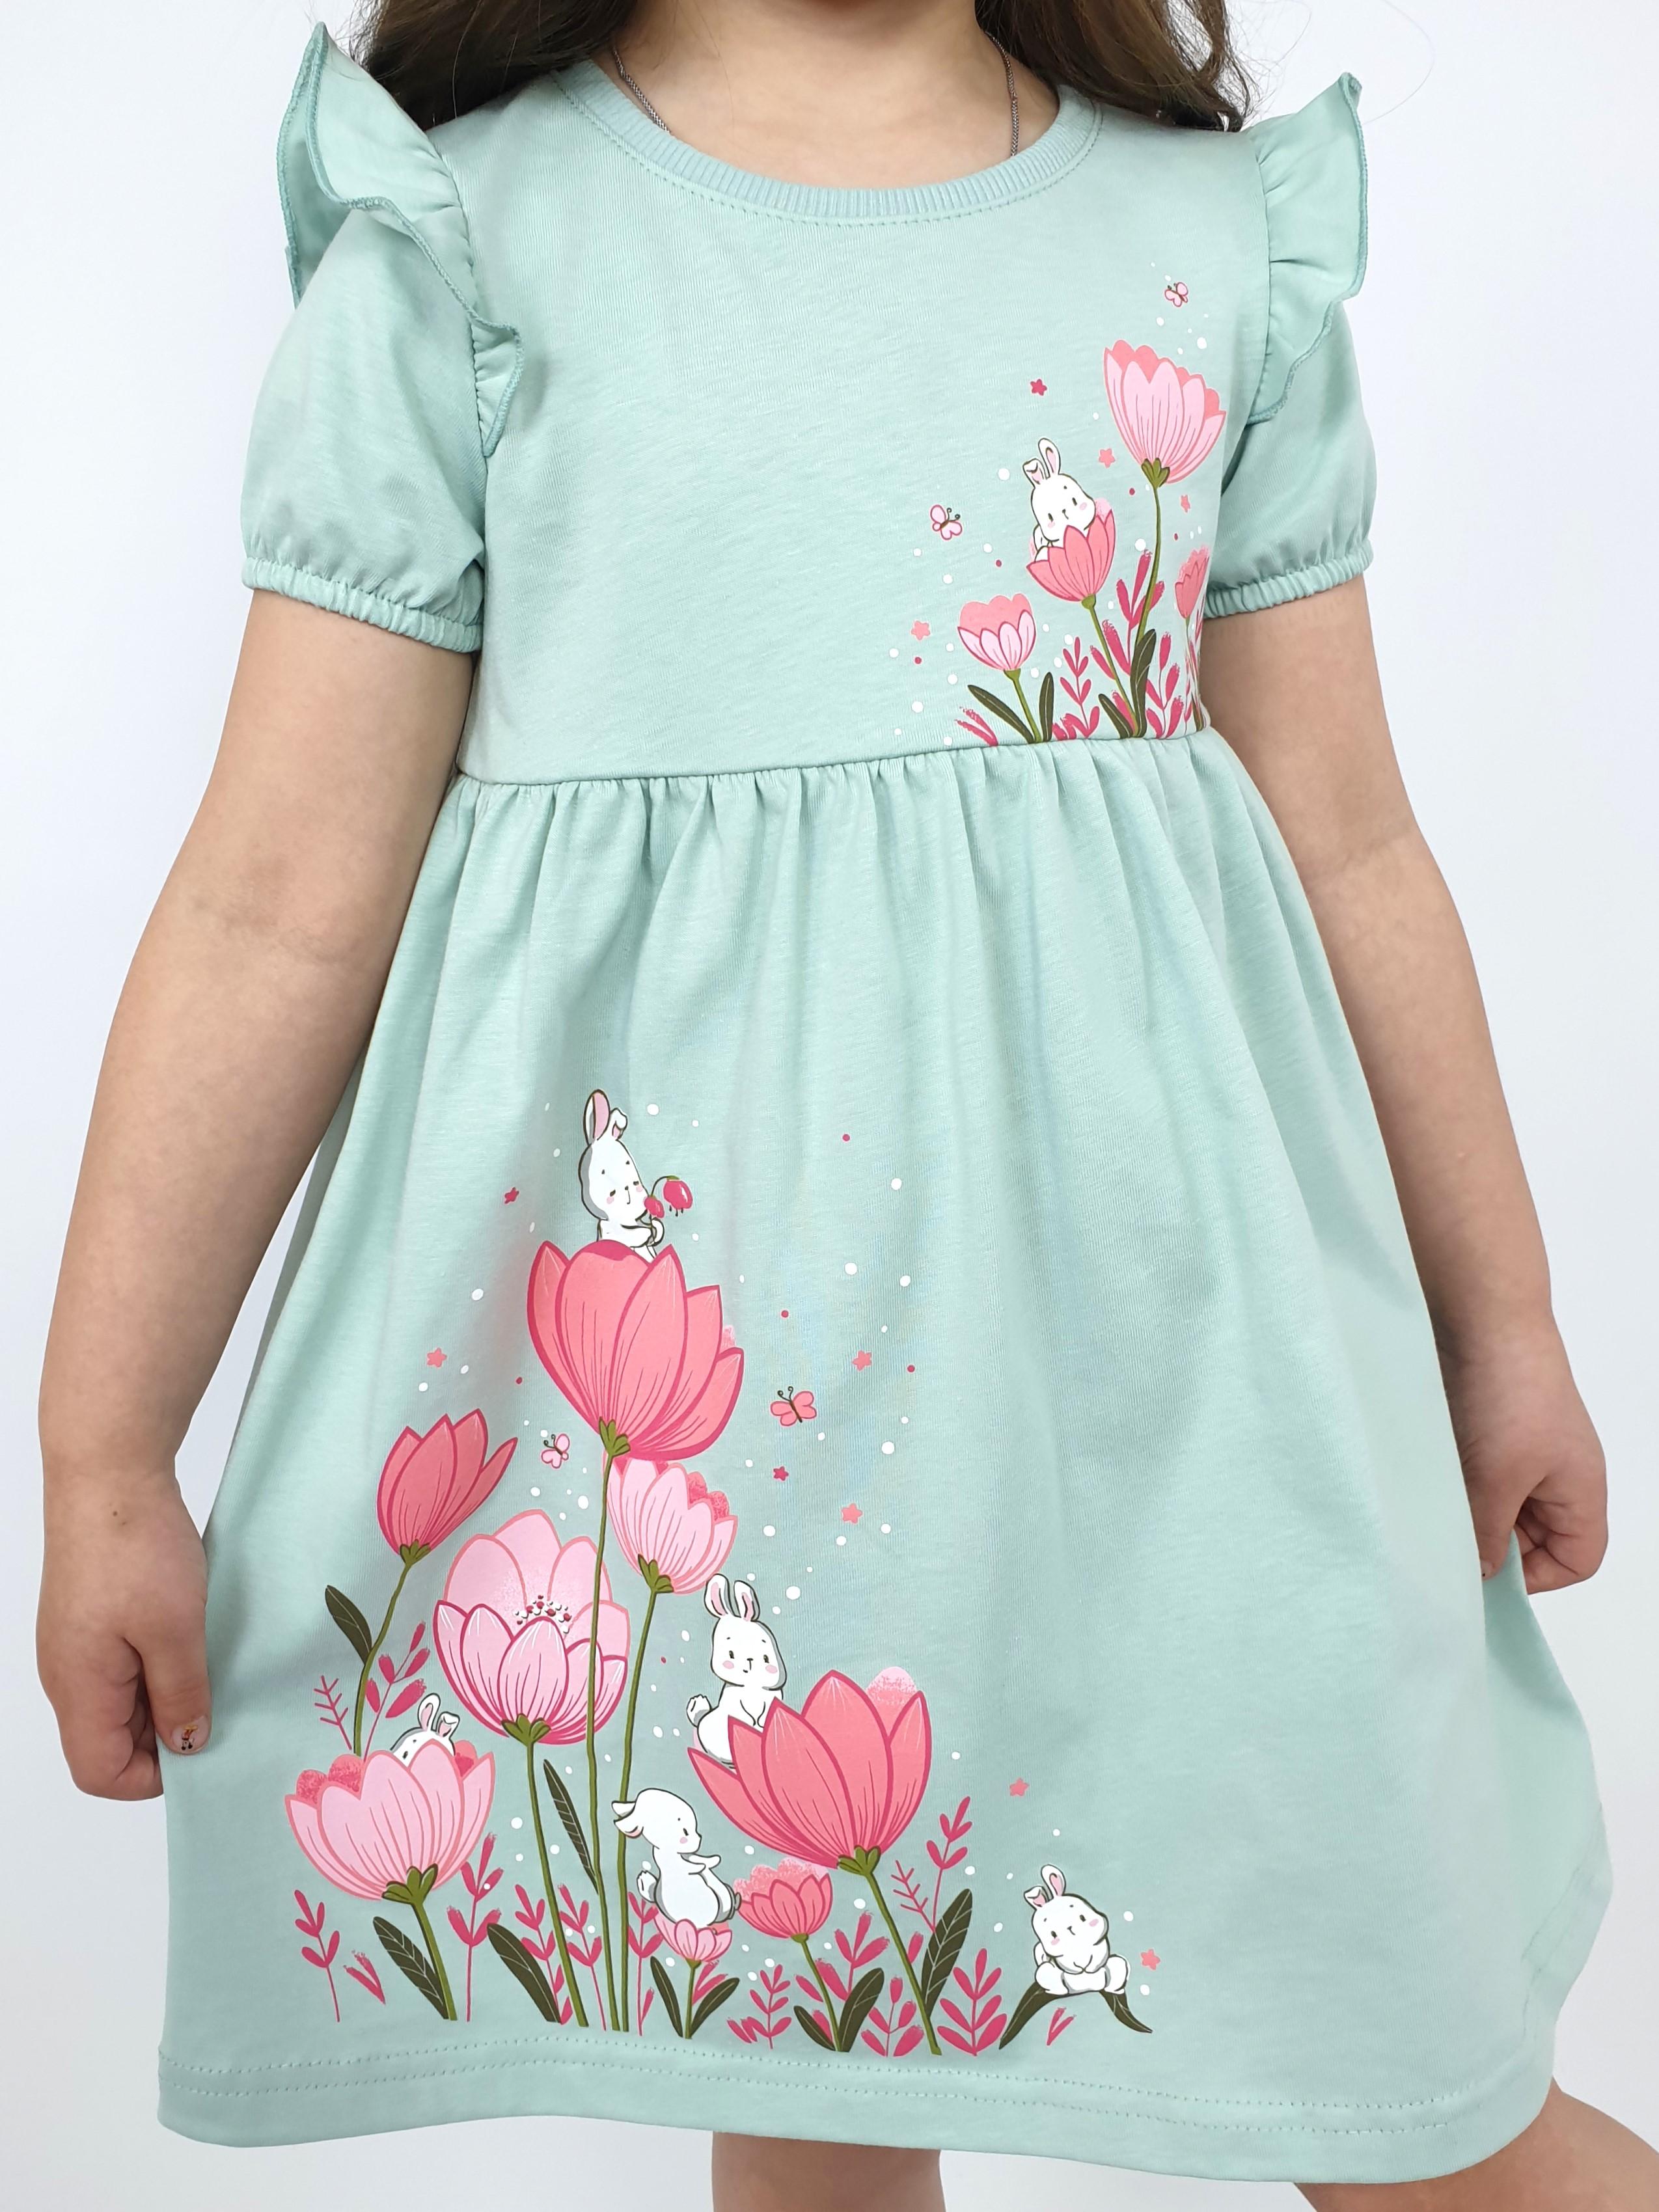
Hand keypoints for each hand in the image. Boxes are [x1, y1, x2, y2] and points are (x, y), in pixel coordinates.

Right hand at [37, 1472, 209, 1796]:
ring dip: (165, 1694)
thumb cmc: (135, 1548)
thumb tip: (187, 1745)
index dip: (154, 1776)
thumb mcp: (176, 1630)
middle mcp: (66, 1674)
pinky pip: (122, 1664)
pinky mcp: (90, 1616)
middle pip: (110, 1740)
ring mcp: (76, 1643)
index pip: (100, 1772)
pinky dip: (157, 1663)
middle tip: (219, 1701)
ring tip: (209, 1663)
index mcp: (77, 1688)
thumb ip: (181, 1695)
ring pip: (120, 1701)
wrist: (108, 1472)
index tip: (204, 1745)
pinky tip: (192, 1636)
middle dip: (165, 1734)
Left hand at [1442, 1324, 1607, 1593]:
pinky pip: (1470, 1478)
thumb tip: (1479, 1575)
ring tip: (1430, 1517)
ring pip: (1494, 1508)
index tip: (1486, 1579)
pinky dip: (1449, 1488)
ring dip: (1464, 1515)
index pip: (1576, 1559)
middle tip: (1445, 1550)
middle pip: (1530, 1539)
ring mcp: (1517, 1452)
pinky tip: (1422, 1489)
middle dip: (1491, 1547)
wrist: (1480, 1315)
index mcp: (1579, 1490)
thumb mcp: (1499, 1477)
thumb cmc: (1509, 1392)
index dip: (1538, 1579)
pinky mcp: (1482, 1433)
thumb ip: (1488, 1532)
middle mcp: (1554, 1475)